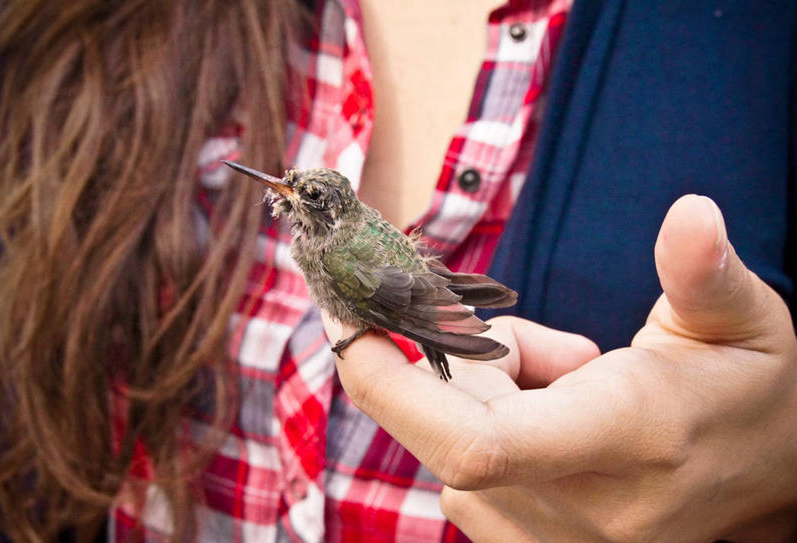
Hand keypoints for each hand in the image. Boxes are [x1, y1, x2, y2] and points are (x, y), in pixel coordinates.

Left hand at [323, 195, 796, 541]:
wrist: (766, 479)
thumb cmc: (750, 390)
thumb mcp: (742, 321)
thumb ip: (705, 273)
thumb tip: (691, 213)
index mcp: (632, 439)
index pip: (482, 443)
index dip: (392, 386)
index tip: (354, 322)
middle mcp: (584, 511)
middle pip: (449, 432)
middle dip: (457, 362)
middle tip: (518, 337)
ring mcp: (552, 542)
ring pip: (455, 446)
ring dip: (484, 392)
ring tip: (564, 379)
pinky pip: (466, 477)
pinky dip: (487, 424)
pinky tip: (547, 415)